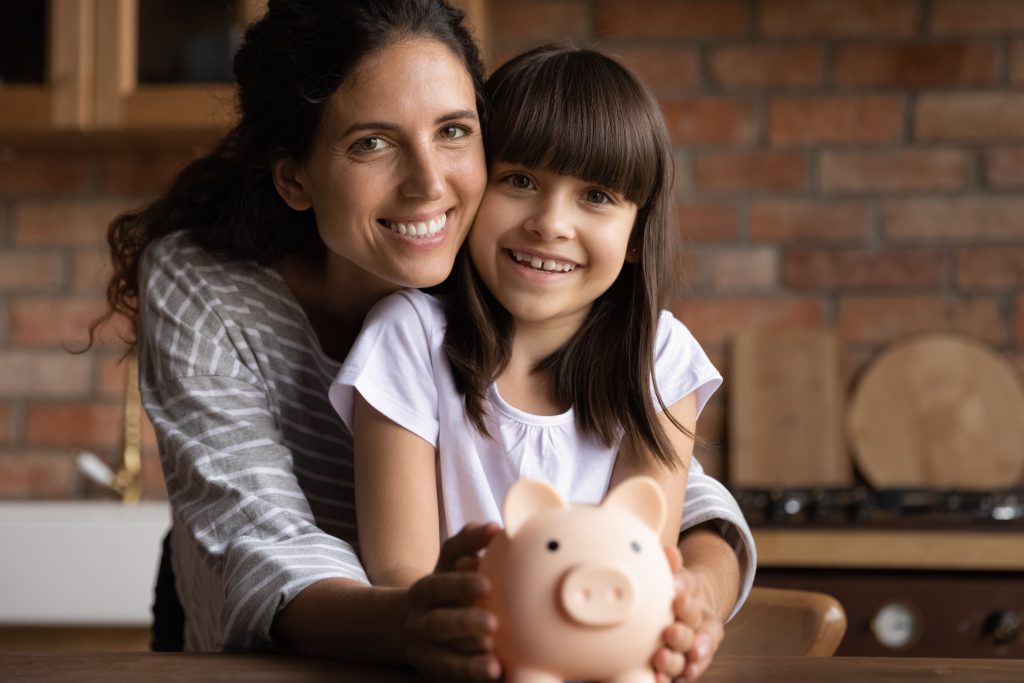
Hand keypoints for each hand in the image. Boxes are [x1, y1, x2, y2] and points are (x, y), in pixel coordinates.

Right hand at [405, 523, 501, 681]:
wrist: (420, 625)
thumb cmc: (448, 585)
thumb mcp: (451, 560)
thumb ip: (469, 540)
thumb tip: (494, 529)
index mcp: (423, 591)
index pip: (438, 586)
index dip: (460, 586)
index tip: (487, 584)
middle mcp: (419, 622)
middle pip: (440, 623)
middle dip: (465, 623)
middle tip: (494, 624)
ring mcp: (426, 651)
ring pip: (446, 655)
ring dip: (470, 657)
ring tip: (493, 653)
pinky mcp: (436, 673)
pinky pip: (455, 676)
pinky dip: (473, 675)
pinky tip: (497, 673)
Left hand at [652, 546, 723, 681]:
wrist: (691, 609)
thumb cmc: (681, 592)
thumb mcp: (681, 576)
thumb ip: (674, 566)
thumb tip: (669, 552)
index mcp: (700, 607)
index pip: (696, 606)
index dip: (688, 604)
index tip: (679, 599)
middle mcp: (700, 631)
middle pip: (693, 635)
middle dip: (682, 635)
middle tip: (670, 632)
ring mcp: (692, 651)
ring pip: (686, 659)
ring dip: (674, 661)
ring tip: (660, 659)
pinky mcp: (683, 667)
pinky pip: (680, 675)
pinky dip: (670, 679)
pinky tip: (658, 679)